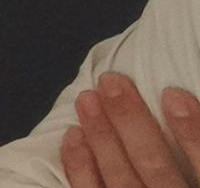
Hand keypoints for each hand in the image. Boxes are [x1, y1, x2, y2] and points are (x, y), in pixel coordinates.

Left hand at [62, 73, 199, 186]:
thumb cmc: (186, 185)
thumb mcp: (199, 178)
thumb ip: (198, 160)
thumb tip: (182, 100)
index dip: (192, 132)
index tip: (172, 93)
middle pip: (156, 169)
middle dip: (132, 123)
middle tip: (112, 82)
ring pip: (120, 181)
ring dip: (101, 137)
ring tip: (87, 98)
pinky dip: (80, 167)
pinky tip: (72, 136)